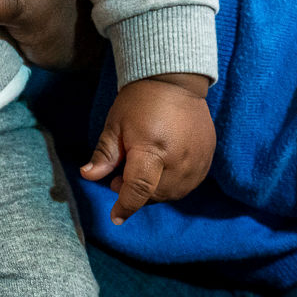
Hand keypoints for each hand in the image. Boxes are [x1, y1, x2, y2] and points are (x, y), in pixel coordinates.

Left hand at [80, 74, 214, 222]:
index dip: (125, 205)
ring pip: (173, 193)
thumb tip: (88, 176)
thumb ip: (105, 155)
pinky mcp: (208, 157)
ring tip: (143, 170)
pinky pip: (189, 184)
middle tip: (121, 177)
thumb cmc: (140, 101)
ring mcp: (197, 160)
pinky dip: (173, 184)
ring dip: (155, 190)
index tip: (115, 216)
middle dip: (136, 194)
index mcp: (152, 149)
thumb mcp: (116, 125)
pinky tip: (162, 168)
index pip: (138, 189)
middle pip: (155, 194)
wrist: (175, 80)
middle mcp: (179, 159)